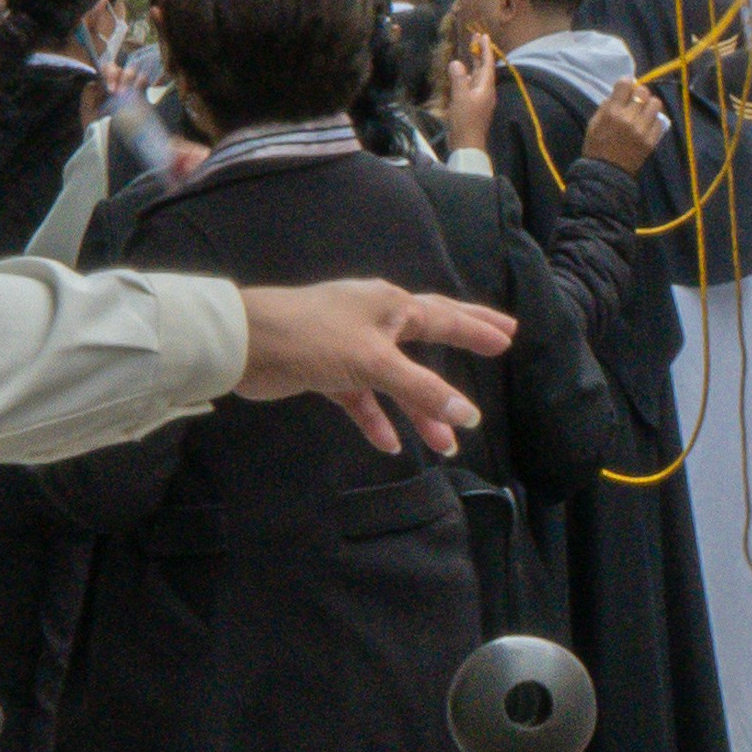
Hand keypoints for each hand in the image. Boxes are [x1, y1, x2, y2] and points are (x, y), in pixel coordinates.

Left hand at [230, 273, 512, 453]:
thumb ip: (422, 390)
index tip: (507, 337)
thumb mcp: (375, 363)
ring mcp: (350, 346)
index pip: (445, 317)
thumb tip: (469, 415)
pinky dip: (376, 419)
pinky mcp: (327, 371)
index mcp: (390, 307)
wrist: (244, 344)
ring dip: (419, 410)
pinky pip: (362, 398)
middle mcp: (374, 321)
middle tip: (498, 344)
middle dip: (461, 345)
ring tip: (446, 445)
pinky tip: (389, 445)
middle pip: (428, 335)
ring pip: (396, 380)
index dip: (476, 330)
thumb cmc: (313, 339)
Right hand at [430, 32, 495, 156]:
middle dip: (480, 52)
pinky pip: (471, 85)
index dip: (486, 49)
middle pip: (483, 68)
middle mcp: (485, 91)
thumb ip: (459, 79)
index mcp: (486, 87)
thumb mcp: (461, 97)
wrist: (467, 143)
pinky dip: (467, 76)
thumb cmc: (466, 120)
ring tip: (469, 51)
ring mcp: (479, 98)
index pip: (487, 64)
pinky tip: (461, 73)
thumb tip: (457, 62)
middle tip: (475, 36)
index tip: (484, 35)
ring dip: (473, 63)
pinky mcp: (472, 105)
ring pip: (477, 76)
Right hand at [581, 75, 673, 173]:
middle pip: (643, 92)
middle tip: (636, 101)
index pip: (626, 84)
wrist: (606, 173)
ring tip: (644, 112)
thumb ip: (607, 106)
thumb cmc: (596, 146)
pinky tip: (647, 125)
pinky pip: (660, 122)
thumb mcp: (594, 123)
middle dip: (639, 93)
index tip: (626, 88)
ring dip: (649, 105)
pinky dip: (654, 120)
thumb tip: (621, 93)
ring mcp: (642, 130)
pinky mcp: (651, 141)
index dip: (626, 83)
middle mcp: (629, 119)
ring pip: (656, 104)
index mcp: (612, 113)